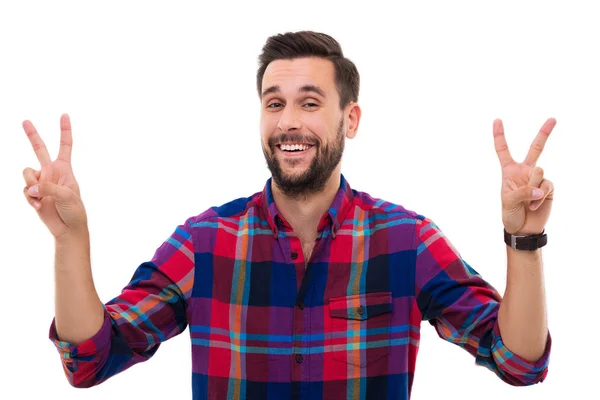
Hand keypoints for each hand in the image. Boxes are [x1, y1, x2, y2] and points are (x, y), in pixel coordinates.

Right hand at [22, 114, 87, 238]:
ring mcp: (41, 182)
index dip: (65, 130)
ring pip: (27, 172)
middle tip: (25, 120)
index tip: (65, 115)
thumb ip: (48, 187)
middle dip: (32, 134)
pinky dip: (29, 197)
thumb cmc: (74, 211)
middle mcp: (51, 172)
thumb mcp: (66, 196)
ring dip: (32, 184)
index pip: (65, 146)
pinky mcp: (32, 194)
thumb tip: (31, 187)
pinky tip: (38, 206)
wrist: (67, 229)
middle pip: (39, 149)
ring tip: (41, 196)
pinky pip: (25, 189)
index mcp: (65, 169)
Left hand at [493, 118, 555, 235]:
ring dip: (532, 188)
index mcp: (509, 171)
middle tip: (553, 118)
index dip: (500, 135)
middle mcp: (525, 171)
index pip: (503, 150)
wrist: (523, 228)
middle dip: (544, 133)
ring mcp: (538, 178)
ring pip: (539, 172)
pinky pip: (546, 187)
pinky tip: (534, 206)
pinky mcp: (548, 187)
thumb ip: (522, 192)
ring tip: (527, 201)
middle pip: (535, 148)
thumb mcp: (508, 202)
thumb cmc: (510, 214)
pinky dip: (539, 198)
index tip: (497, 120)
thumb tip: (539, 189)